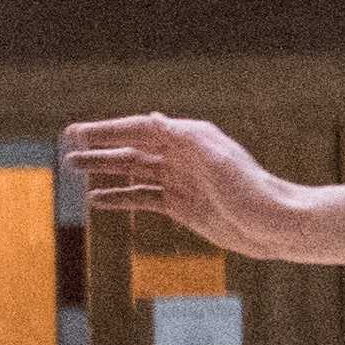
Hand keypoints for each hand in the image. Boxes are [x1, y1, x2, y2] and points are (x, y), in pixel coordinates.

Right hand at [64, 113, 306, 256]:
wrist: (277, 225)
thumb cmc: (253, 191)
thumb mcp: (219, 163)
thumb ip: (188, 141)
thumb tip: (154, 118)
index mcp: (193, 138)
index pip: (142, 128)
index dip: (109, 130)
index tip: (78, 134)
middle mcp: (184, 156)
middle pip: (133, 147)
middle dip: (100, 147)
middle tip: (66, 150)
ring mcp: (182, 181)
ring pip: (134, 170)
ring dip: (105, 169)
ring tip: (73, 168)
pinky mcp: (183, 205)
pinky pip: (143, 197)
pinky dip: (120, 197)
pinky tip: (96, 201)